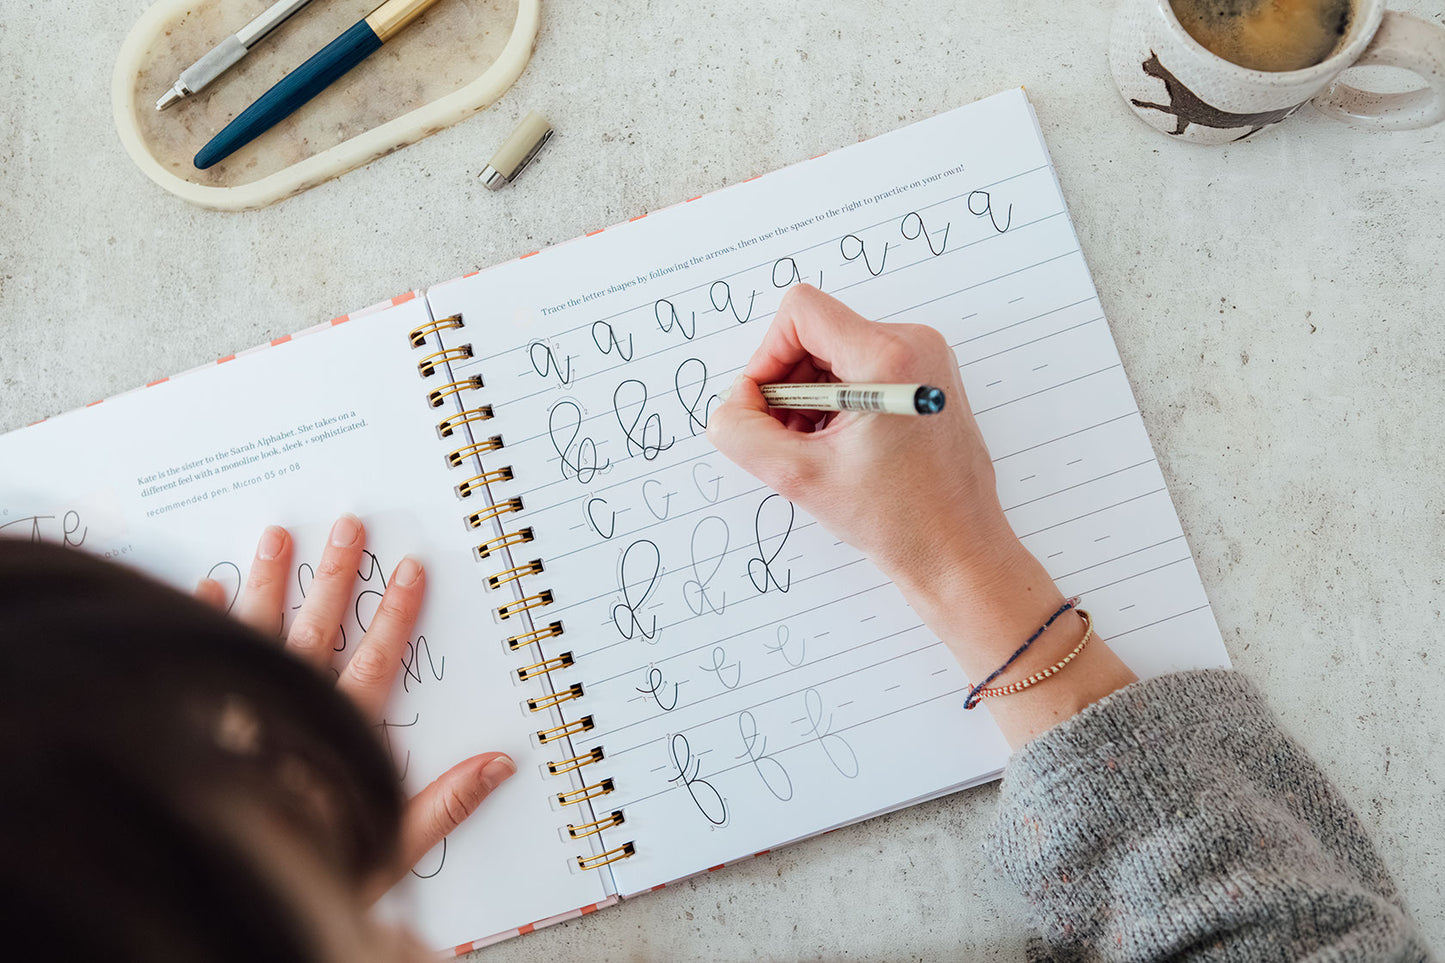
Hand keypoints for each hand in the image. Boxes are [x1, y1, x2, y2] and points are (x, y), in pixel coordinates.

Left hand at [196, 514, 514, 892]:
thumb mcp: (391, 849)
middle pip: (317, 632)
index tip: (409, 569)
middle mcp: (287, 714)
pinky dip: (204, 623)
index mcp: (340, 737)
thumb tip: (501, 763)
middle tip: (348, 527)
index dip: (396, 615)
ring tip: (277, 535)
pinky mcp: (193, 720)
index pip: (375, 663)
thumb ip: (444, 805)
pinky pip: (200, 660)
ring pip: (256, 633)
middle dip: (336, 576)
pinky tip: (210, 586)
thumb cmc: (312, 873)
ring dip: (270, 581)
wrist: (227, 892)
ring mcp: (236, 712)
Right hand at [707, 286, 1135, 745]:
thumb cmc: (900, 521)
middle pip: (816, 332)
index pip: (800, 313)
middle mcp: (915, 345)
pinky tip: (838, 447)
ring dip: (809, 398)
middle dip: (788, 385)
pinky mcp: (927, 380)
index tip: (764, 407)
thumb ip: (744, 434)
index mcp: (888, 358)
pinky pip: (861, 368)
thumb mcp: (801, 479)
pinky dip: (836, 402)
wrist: (960, 553)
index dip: (766, 358)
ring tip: (815, 450)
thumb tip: (729, 408)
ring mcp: (927, 360)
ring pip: (836, 352)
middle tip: (786, 440)